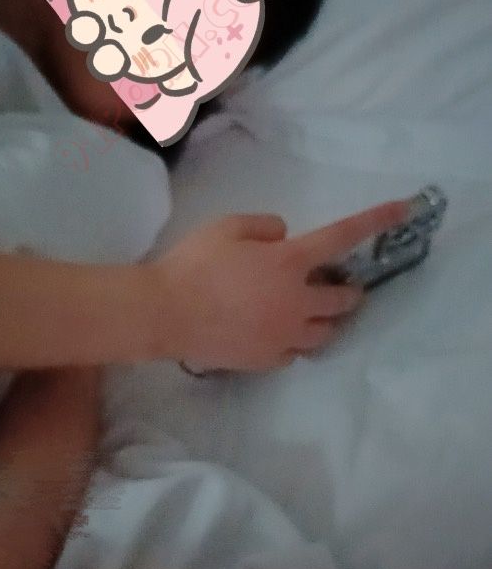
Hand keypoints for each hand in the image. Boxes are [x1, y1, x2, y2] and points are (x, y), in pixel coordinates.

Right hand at [153, 200, 408, 371]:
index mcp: (289, 262)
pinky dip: (292, 340)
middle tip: (332, 284)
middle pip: (343, 299)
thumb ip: (264, 226)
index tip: (404, 210)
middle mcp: (297, 301)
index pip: (342, 236)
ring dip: (324, 319)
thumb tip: (284, 237)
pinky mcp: (268, 359)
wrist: (164, 314)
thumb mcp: (227, 227)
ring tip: (305, 312)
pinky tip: (272, 332)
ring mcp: (284, 335)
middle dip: (347, 290)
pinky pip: (294, 352)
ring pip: (325, 333)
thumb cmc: (193, 264)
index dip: (375, 220)